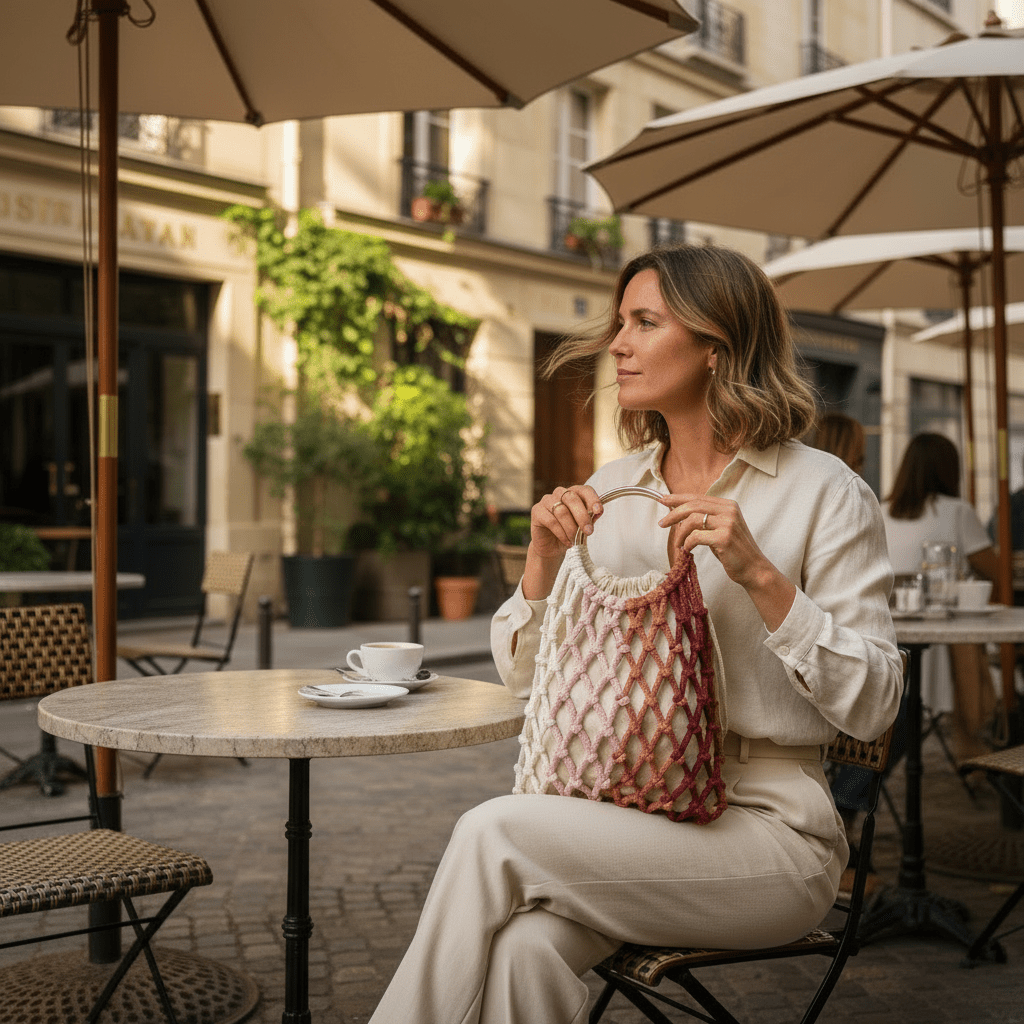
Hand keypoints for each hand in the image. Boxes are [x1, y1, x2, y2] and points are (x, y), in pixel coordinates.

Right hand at [520, 485, 602, 600]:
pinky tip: (567, 542)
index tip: (599, 511)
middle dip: (582, 516)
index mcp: (573, 493)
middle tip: (589, 531)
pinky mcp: (536, 511)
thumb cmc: (569, 533)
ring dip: (571, 528)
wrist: (552, 548)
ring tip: (575, 539)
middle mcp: (559, 493)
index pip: (584, 490)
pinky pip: (551, 521)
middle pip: (571, 498)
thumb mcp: (583, 526)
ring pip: (561, 511)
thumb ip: (590, 517)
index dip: (592, 499)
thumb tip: (598, 512)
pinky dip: (562, 534)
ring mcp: (546, 500)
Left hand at [658, 494, 794, 630]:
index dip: (678, 498)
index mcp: (728, 505)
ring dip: (680, 533)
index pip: (698, 497)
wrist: (754, 569)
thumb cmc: (734, 551)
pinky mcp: (725, 537)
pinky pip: (696, 536)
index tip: (663, 500)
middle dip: (673, 514)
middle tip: (661, 523)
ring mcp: (728, 523)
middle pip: (693, 505)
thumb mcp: (720, 529)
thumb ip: (705, 519)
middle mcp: (729, 510)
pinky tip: (687, 550)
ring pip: (693, 520)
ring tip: (677, 545)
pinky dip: (687, 543)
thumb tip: (679, 515)